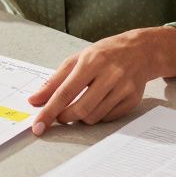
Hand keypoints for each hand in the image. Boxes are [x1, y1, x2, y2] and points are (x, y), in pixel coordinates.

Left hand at [27, 26, 175, 132]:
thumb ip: (54, 81)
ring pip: (93, 117)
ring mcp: (123, 88)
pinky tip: (97, 103)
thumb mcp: (76, 60)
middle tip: (59, 115)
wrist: (140, 51)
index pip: (65, 92)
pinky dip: (96, 116)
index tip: (38, 125)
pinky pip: (107, 118)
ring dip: (80, 117)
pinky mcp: (132, 100)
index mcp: (92, 62)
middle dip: (64, 117)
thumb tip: (35, 100)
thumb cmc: (104, 54)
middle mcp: (110, 75)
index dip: (49, 111)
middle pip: (80, 109)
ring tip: (80, 105)